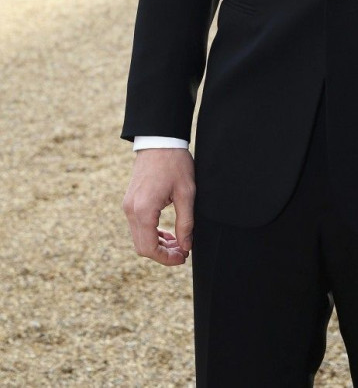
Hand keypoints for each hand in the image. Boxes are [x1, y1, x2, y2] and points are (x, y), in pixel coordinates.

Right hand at [122, 148, 194, 266]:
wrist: (159, 141)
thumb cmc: (175, 164)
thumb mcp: (186, 193)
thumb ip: (186, 222)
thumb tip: (186, 246)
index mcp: (144, 210)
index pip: (150, 248)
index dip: (167, 258)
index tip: (183, 257)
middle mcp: (131, 210)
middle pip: (142, 247)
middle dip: (163, 254)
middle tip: (183, 252)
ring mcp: (128, 206)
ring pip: (139, 238)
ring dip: (158, 244)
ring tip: (179, 243)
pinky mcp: (130, 202)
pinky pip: (138, 226)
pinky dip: (151, 233)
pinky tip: (168, 232)